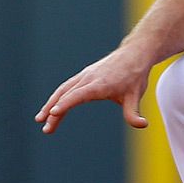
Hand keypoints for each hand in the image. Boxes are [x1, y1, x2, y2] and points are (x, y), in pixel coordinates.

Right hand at [35, 46, 153, 132]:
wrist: (133, 54)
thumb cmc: (134, 76)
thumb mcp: (136, 96)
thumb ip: (134, 113)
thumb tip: (142, 125)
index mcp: (99, 84)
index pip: (78, 95)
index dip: (65, 104)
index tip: (53, 113)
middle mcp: (88, 78)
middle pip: (65, 94)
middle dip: (52, 110)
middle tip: (45, 128)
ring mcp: (84, 76)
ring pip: (63, 90)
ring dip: (51, 104)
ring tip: (41, 120)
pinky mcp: (84, 76)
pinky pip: (67, 88)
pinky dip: (58, 98)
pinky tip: (53, 109)